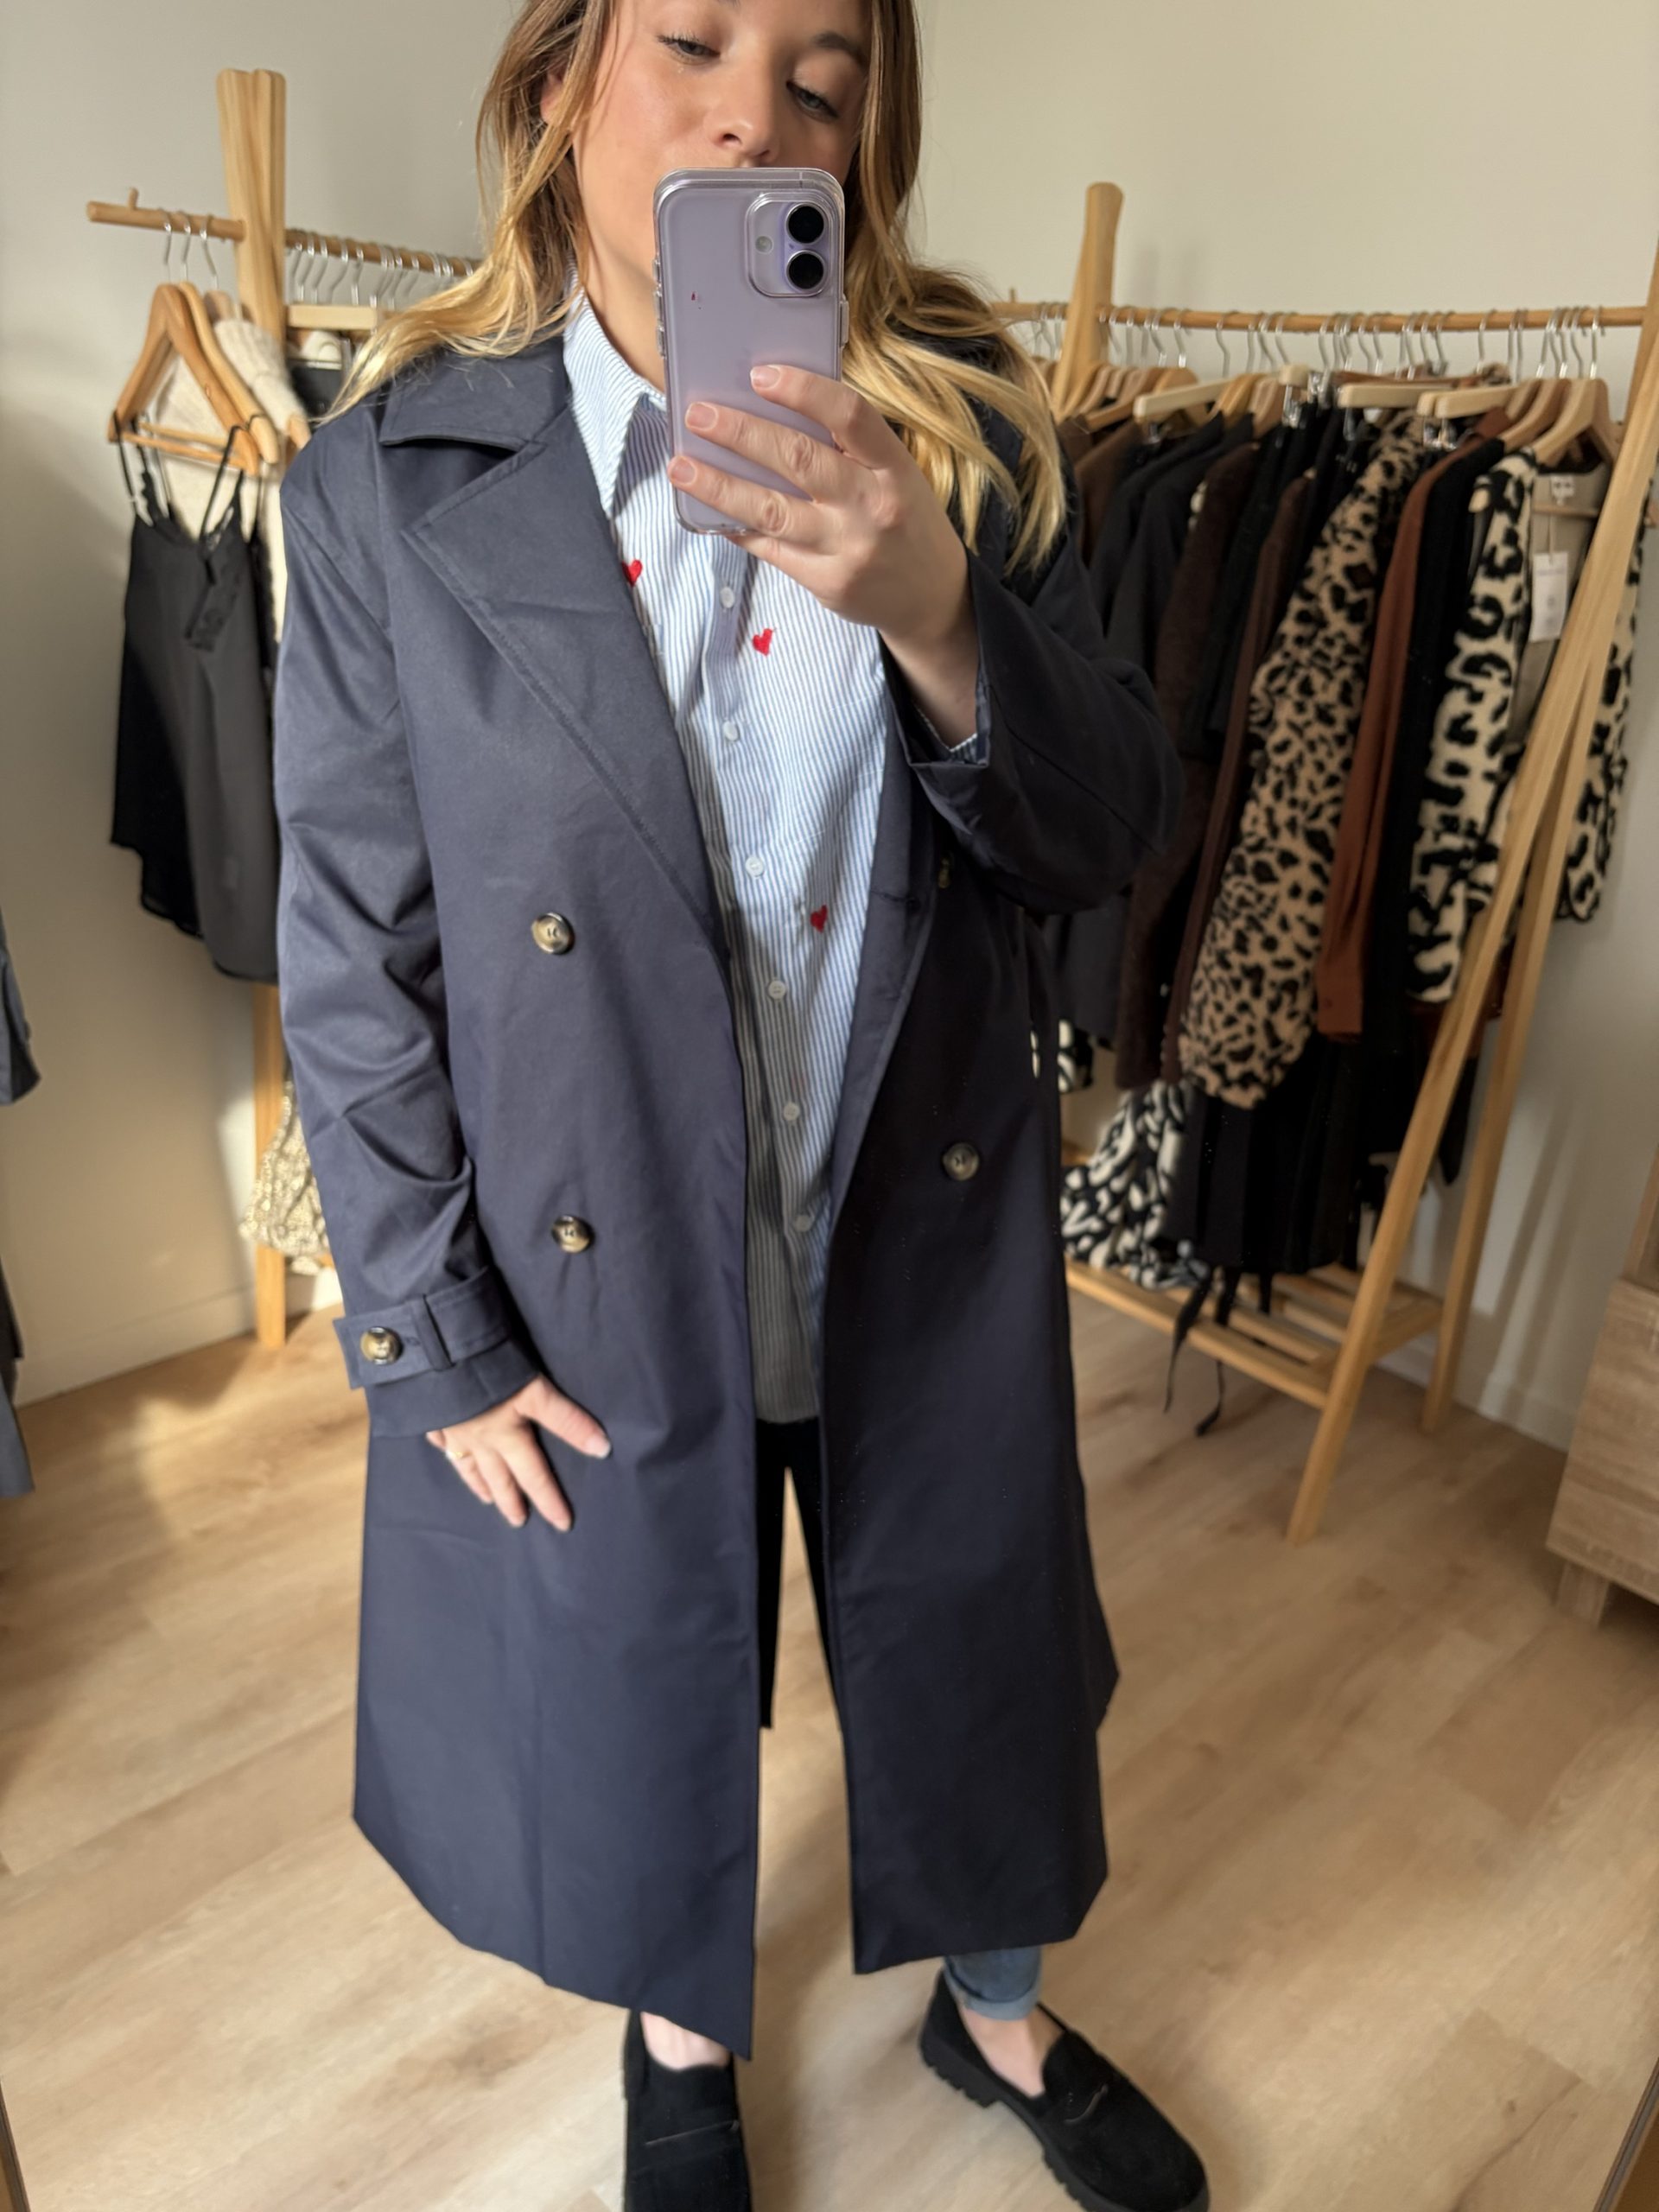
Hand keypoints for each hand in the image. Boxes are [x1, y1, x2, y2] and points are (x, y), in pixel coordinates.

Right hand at [425, 1373, 610, 1530]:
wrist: (439, 1354)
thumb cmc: (491, 1371)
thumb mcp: (536, 1393)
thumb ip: (567, 1421)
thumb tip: (602, 1449)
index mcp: (507, 1437)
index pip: (535, 1475)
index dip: (550, 1499)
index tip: (562, 1524)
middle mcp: (480, 1441)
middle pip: (499, 1478)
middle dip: (511, 1502)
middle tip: (519, 1521)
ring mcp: (453, 1430)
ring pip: (468, 1465)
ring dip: (480, 1485)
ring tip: (487, 1500)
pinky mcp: (433, 1415)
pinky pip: (440, 1440)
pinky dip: (445, 1450)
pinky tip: (443, 1451)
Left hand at [667, 363, 973, 658]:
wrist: (931, 597)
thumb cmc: (905, 520)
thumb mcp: (897, 474)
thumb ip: (850, 448)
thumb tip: (774, 412)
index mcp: (893, 467)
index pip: (850, 417)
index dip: (804, 391)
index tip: (760, 375)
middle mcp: (871, 506)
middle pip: (798, 460)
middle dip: (741, 433)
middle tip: (698, 414)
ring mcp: (847, 548)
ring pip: (772, 511)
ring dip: (719, 485)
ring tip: (680, 466)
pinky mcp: (826, 582)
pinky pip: (770, 549)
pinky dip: (736, 526)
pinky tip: (708, 509)